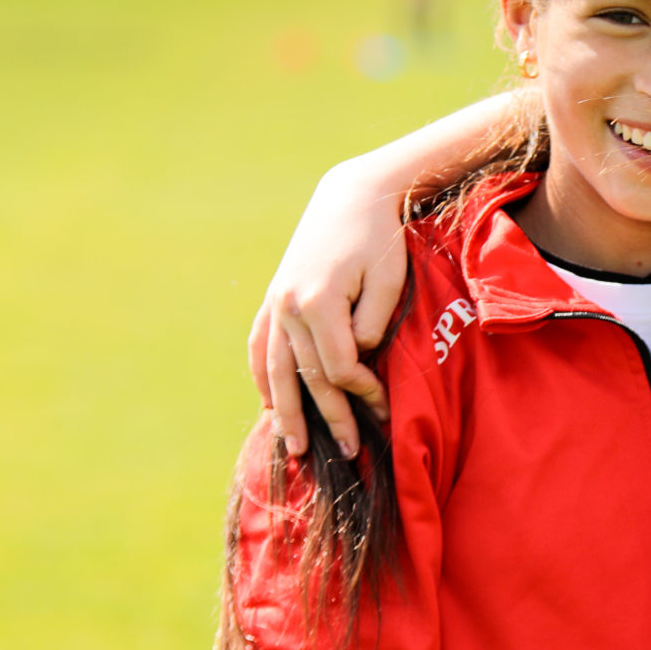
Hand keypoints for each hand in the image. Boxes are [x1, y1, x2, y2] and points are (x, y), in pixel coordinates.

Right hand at [248, 165, 406, 458]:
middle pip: (307, 378)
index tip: (383, 404)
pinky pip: (261, 345)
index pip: (338, 368)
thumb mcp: (389, 282)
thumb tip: (353, 361)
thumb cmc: (380, 240)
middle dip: (329, 417)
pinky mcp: (274, 297)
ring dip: (286, 412)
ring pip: (275, 370)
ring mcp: (276, 302)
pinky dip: (263, 377)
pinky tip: (268, 404)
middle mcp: (288, 306)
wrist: (352, 196)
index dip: (362, 392)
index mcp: (318, 302)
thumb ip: (369, 327)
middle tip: (348, 453)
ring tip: (296, 448)